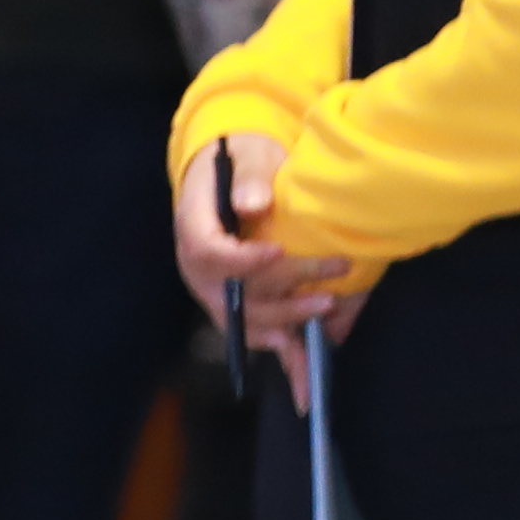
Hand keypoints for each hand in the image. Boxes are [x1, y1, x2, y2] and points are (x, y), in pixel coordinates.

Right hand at [169, 131, 353, 348]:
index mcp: (193, 225)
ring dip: (284, 321)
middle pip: (230, 292)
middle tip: (326, 293)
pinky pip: (251, 331)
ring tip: (325, 308)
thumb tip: (252, 204)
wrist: (232, 172)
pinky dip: (277, 347)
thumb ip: (251, 176)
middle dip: (278, 297)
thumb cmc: (242, 160)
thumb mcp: (249, 154)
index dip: (241, 260)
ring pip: (242, 318)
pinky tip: (301, 365)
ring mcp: (215, 288)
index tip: (278, 252)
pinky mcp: (234, 301)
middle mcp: (198, 265)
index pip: (207, 252)